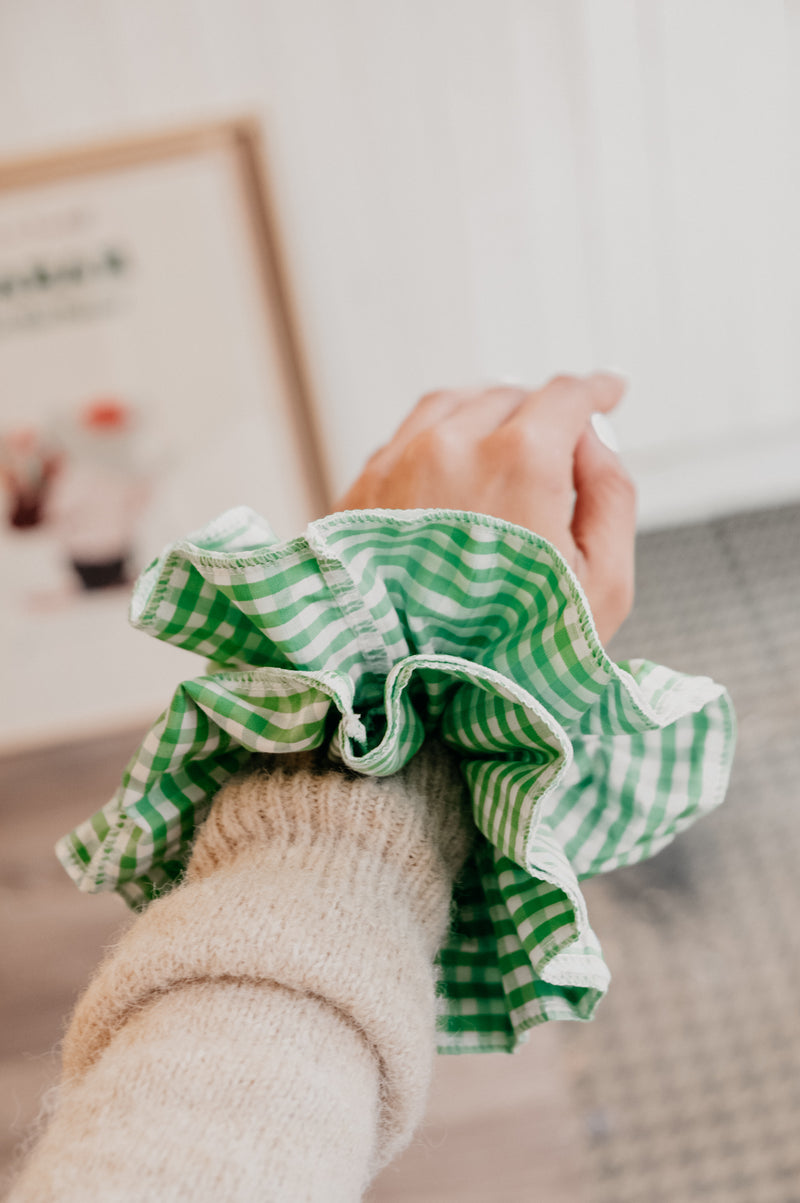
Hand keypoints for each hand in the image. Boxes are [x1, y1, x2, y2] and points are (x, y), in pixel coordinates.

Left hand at [334, 374, 635, 642]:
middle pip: (508, 398)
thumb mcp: (602, 585)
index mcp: (519, 461)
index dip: (596, 391)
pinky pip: (404, 440)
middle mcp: (451, 446)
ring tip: (506, 447)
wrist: (407, 698)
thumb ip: (611, 496)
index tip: (609, 392)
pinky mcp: (358, 492)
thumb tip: (594, 441)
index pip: (565, 398)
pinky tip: (450, 476)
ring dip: (486, 416)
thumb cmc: (514, 654)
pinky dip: (437, 442)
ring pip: (451, 407)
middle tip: (560, 448)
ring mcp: (396, 464)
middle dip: (542, 414)